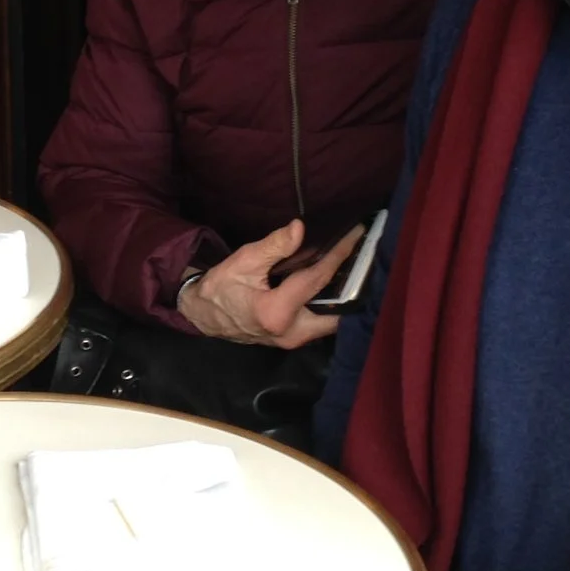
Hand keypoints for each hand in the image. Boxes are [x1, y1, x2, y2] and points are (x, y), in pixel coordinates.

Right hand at [178, 219, 363, 348]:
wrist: (204, 314)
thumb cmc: (221, 287)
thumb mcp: (244, 260)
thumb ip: (275, 246)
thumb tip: (300, 229)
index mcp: (276, 312)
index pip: (317, 279)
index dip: (339, 254)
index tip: (357, 235)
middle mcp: (290, 333)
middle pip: (336, 310)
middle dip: (353, 285)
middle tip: (366, 257)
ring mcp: (292, 341)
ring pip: (331, 321)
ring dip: (343, 296)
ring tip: (356, 268)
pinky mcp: (292, 341)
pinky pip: (320, 324)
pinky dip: (331, 305)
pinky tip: (337, 284)